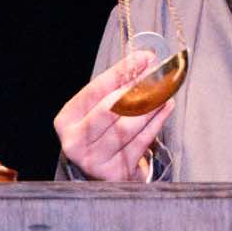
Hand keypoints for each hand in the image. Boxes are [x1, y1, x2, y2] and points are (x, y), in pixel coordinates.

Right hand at [53, 51, 175, 180]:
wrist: (103, 170)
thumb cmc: (101, 132)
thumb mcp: (98, 108)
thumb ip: (116, 86)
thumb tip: (144, 60)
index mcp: (66, 120)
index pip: (94, 90)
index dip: (120, 72)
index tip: (143, 58)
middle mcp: (75, 142)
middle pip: (109, 110)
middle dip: (136, 89)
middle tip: (157, 75)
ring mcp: (94, 160)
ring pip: (127, 127)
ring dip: (150, 106)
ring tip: (164, 91)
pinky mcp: (114, 172)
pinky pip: (140, 143)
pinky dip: (156, 122)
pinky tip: (165, 108)